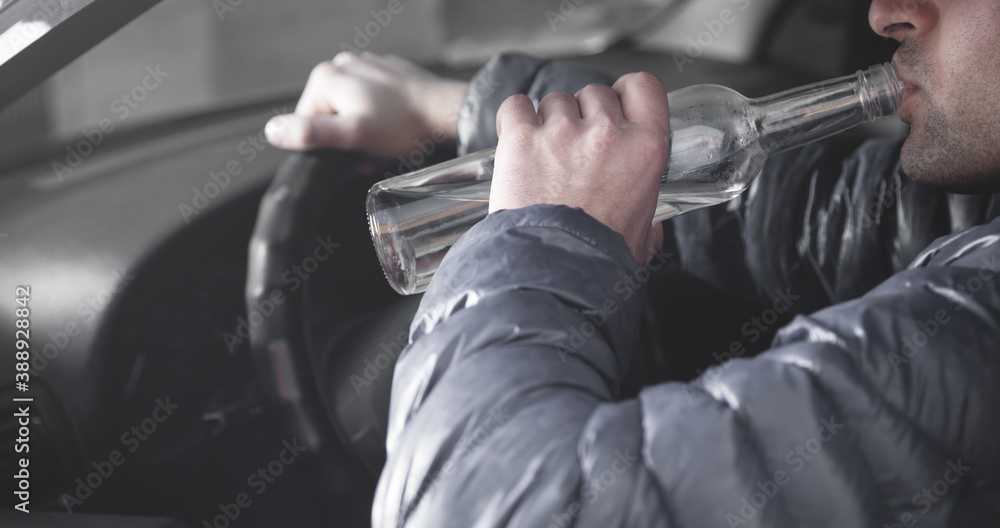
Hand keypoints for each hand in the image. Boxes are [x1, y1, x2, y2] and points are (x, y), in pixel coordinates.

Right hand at [265, 52, 468, 157]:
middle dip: (347, 139)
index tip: (350, 154)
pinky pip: (370, 103)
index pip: (305, 122)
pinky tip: (394, 128)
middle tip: (370, 151)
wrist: (447, 113)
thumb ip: (310, 134)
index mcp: (326, 78)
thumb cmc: (405, 125)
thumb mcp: (353, 135)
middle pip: (328, 117)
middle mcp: (342, 65)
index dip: (326, 146)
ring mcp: (365, 67)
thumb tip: (274, 131)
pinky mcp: (385, 75)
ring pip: (350, 111)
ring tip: (385, 140)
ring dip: (363, 132)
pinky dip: (378, 120)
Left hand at [490, 73, 669, 265]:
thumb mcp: (642, 236)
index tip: (618, 103)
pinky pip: (516, 106)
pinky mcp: (522, 139)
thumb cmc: (596, 259)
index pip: (644, 86)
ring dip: (549, 121)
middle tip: (574, 149)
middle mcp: (606, 132)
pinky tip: (517, 140)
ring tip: (544, 158)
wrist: (554, 273)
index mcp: (645, 148)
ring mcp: (562, 132)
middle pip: (594, 93)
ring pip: (555, 100)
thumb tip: (650, 229)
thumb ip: (648, 221)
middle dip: (584, 115)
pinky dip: (514, 119)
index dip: (627, 92)